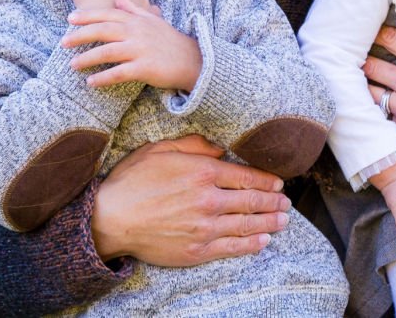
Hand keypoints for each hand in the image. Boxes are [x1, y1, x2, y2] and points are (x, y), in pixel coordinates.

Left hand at [62, 0, 201, 90]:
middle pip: (103, 31)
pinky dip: (103, 78)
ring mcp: (141, 50)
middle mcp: (137, 32)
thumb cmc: (170, 41)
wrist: (193, 61)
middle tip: (63, 41)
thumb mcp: (153, 20)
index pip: (108, 14)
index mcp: (138, 20)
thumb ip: (134, 7)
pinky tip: (91, 82)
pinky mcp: (145, 68)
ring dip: (87, 58)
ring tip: (72, 65)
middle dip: (81, 35)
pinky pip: (119, 73)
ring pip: (108, 52)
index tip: (70, 18)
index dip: (88, 16)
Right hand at [90, 135, 290, 266]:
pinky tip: (263, 241)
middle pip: (251, 201)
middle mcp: (208, 199)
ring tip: (282, 221)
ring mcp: (203, 227)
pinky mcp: (196, 250)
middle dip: (273, 201)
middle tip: (286, 202)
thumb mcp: (161, 150)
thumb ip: (195, 145)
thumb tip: (220, 146)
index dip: (266, 180)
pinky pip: (231, 247)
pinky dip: (251, 245)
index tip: (278, 183)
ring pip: (246, 225)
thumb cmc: (132, 181)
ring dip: (269, 223)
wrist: (109, 219)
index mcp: (202, 172)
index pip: (245, 176)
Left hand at [365, 0, 395, 152]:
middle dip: (365, 60)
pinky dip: (377, 113)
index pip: (386, 38)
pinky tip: (377, 107)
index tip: (371, 34)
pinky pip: (381, 119)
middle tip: (360, 58)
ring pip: (370, 93)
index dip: (376, 35)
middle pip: (370, 65)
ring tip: (364, 82)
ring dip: (367, 86)